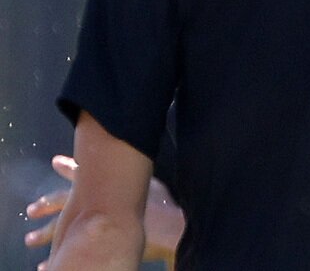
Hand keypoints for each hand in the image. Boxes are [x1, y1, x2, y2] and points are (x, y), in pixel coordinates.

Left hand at [25, 154, 184, 265]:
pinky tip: (43, 265)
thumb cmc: (163, 205)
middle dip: (46, 204)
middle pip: (63, 201)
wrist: (167, 226)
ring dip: (43, 233)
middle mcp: (95, 202)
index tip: (55, 162)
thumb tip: (136, 166)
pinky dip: (56, 258)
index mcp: (106, 186)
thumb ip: (135, 178)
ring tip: (29, 239)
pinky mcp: (93, 243)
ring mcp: (92, 223)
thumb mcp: (151, 184)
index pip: (81, 173)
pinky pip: (68, 253)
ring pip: (60, 228)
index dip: (68, 167)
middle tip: (31, 210)